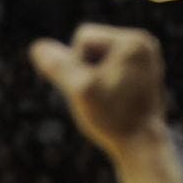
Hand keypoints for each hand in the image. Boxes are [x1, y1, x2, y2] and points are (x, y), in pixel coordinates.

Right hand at [29, 24, 166, 158]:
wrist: (142, 146)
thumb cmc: (112, 119)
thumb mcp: (80, 91)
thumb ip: (58, 66)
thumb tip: (37, 47)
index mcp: (133, 41)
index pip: (82, 37)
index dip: (75, 64)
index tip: (92, 88)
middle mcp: (143, 44)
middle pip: (91, 46)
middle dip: (84, 71)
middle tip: (100, 97)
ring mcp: (145, 59)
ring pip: (99, 60)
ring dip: (92, 80)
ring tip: (107, 101)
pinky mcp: (143, 74)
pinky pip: (109, 70)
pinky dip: (103, 86)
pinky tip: (113, 103)